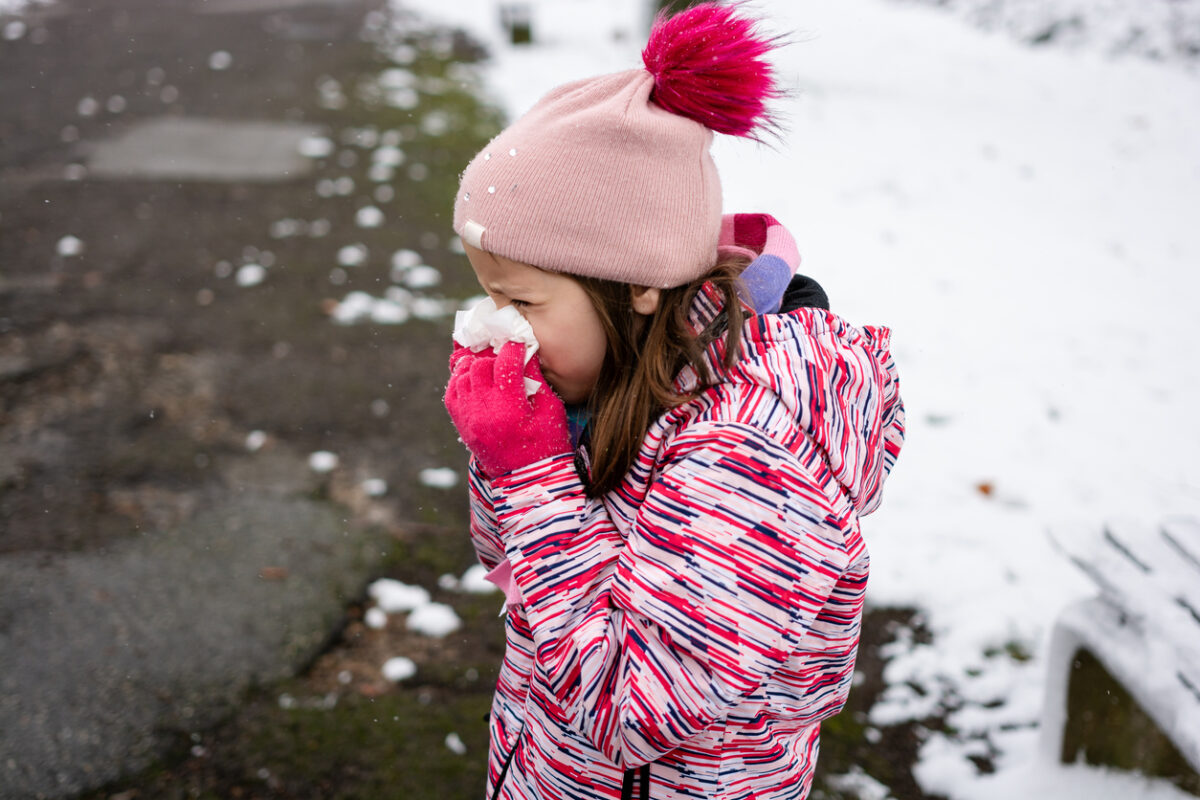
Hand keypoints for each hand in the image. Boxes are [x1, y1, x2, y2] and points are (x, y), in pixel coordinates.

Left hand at [444, 341, 570, 476]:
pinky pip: (452, 393)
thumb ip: (538, 380)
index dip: (513, 348)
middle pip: (480, 366)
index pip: (505, 363)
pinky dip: (460, 380)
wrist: (528, 481)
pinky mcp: (462, 425)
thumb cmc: (546, 445)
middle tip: (505, 357)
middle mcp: (484, 411)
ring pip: (462, 377)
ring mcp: (469, 418)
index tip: (519, 343)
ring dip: (475, 366)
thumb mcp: (552, 411)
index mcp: (510, 407)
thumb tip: (527, 353)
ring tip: (488, 365)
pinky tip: (473, 377)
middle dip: (493, 357)